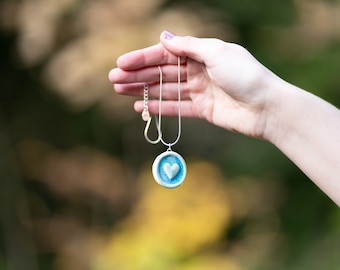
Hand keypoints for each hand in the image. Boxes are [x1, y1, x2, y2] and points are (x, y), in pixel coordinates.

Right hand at [109, 31, 279, 138]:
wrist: (266, 107)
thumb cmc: (245, 75)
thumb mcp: (216, 52)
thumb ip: (188, 46)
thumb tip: (164, 37)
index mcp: (201, 52)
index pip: (165, 54)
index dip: (142, 58)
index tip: (121, 64)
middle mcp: (199, 70)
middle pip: (161, 72)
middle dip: (137, 75)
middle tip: (113, 80)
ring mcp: (200, 91)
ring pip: (165, 90)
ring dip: (143, 91)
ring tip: (120, 92)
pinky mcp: (203, 110)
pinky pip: (176, 108)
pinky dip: (159, 108)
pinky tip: (141, 108)